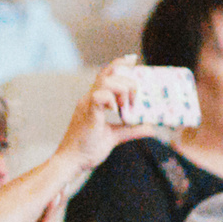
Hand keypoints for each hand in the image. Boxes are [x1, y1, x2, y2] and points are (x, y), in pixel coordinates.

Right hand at [56, 57, 147, 171]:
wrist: (72, 162)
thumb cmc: (88, 150)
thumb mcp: (115, 137)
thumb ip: (131, 129)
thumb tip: (150, 127)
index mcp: (94, 101)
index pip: (106, 74)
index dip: (119, 63)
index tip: (132, 59)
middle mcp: (89, 99)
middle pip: (109, 74)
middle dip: (127, 82)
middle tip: (133, 101)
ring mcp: (87, 105)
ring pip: (106, 82)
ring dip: (121, 90)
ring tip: (125, 107)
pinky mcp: (88, 113)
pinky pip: (99, 96)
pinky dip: (111, 100)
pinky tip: (115, 111)